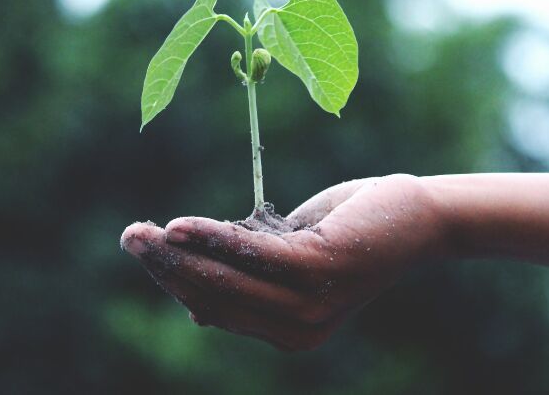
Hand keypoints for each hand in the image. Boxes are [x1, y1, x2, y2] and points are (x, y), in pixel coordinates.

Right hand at [120, 174, 446, 350]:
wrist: (420, 216)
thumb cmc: (356, 229)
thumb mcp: (295, 257)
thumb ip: (252, 277)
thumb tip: (195, 306)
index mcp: (291, 332)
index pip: (218, 309)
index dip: (176, 281)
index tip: (144, 249)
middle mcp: (299, 329)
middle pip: (215, 297)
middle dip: (166, 267)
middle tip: (129, 236)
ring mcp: (311, 304)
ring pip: (227, 280)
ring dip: (179, 254)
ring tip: (142, 231)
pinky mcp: (320, 269)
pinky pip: (253, 254)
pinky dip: (214, 238)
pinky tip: (181, 225)